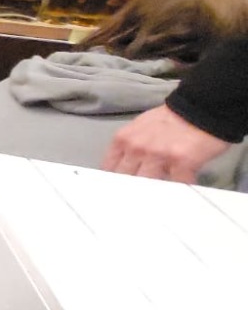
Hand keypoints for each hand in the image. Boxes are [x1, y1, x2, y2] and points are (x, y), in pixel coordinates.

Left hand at [103, 106, 231, 183]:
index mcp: (123, 140)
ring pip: (148, 185)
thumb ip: (129, 148)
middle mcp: (136, 148)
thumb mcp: (140, 129)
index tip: (117, 192)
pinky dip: (179, 188)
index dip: (113, 183)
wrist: (201, 108)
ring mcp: (157, 156)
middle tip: (136, 200)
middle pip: (125, 181)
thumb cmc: (171, 120)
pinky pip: (176, 185)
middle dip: (131, 191)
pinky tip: (182, 185)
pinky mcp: (181, 163)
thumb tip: (122, 170)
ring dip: (154, 191)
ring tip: (160, 194)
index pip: (108, 169)